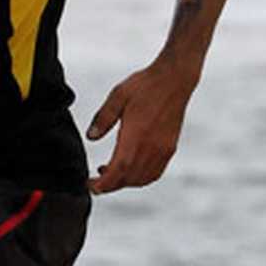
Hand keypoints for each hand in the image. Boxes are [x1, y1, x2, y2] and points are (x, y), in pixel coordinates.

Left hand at [89, 59, 194, 190]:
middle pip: (130, 178)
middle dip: (110, 186)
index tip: (89, 185)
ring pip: (143, 178)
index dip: (104, 183)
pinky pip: (155, 172)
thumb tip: (90, 138)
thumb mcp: (117, 96)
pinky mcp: (170, 147)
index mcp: (137, 135)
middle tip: (93, 182)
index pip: (119, 169)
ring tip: (107, 173)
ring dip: (125, 182)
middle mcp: (152, 147)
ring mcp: (164, 149)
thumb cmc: (144, 85)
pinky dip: (140, 178)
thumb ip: (103, 118)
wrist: (175, 80)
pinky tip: (128, 168)